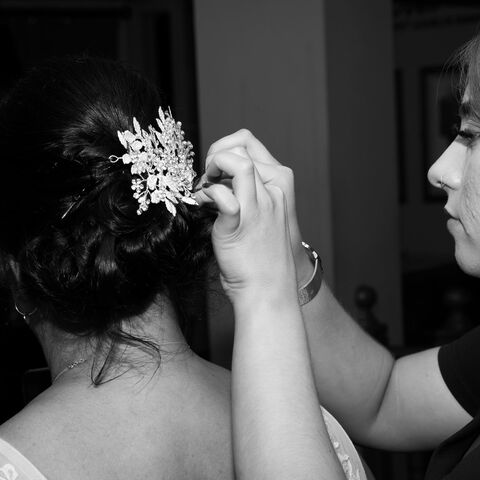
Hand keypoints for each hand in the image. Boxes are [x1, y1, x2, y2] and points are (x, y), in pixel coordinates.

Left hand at [196, 129, 312, 286]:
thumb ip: (245, 198)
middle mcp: (270, 195)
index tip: (215, 171)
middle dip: (217, 153)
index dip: (227, 151)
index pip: (252, 148)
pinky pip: (223, 195)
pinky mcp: (239, 225)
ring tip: (205, 186)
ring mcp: (257, 209)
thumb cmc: (258, 258)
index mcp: (276, 191)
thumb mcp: (259, 221)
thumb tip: (217, 185)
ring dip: (214, 167)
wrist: (267, 290)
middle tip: (207, 176)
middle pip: (244, 147)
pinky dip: (207, 194)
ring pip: (239, 163)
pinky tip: (202, 205)